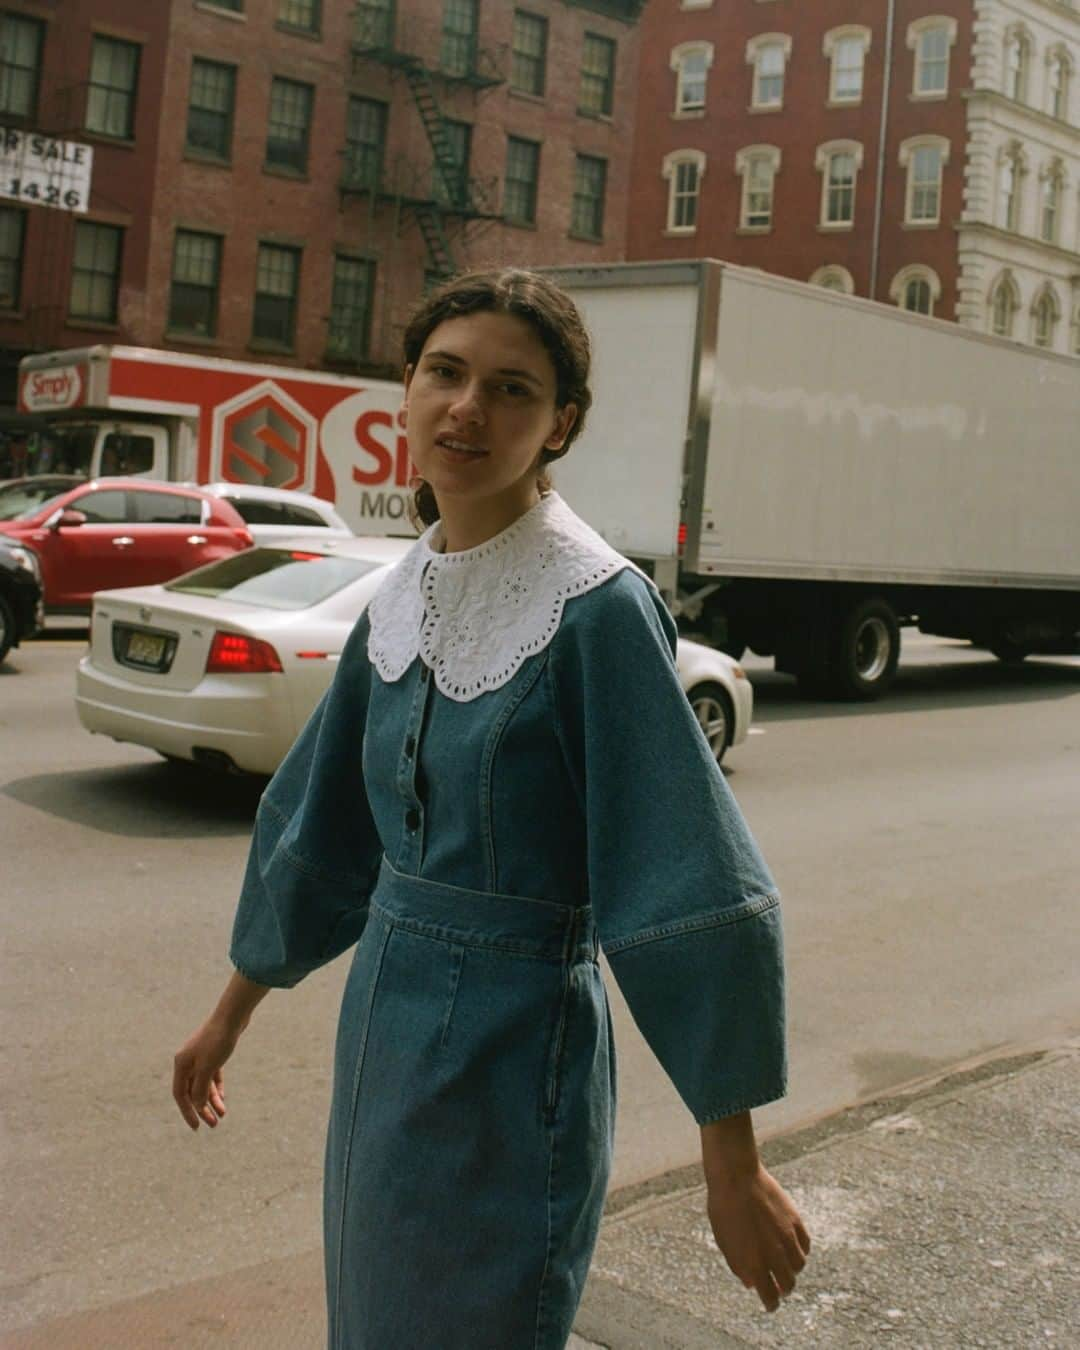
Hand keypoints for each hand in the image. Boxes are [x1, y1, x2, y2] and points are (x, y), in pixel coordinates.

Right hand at [172, 1015, 239, 1131]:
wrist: (232, 1015)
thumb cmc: (218, 1040)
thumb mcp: (208, 1067)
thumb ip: (201, 1088)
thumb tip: (198, 1106)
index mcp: (181, 1064)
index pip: (181, 1095)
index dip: (187, 1112)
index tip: (196, 1127)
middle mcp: (188, 1061)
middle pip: (193, 1091)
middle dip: (202, 1109)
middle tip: (213, 1125)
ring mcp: (200, 1057)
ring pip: (203, 1084)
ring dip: (211, 1100)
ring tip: (222, 1115)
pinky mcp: (213, 1053)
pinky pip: (211, 1076)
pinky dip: (216, 1087)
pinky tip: (222, 1099)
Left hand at [706, 1164, 809, 1311]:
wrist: (736, 1177)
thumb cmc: (723, 1208)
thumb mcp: (724, 1241)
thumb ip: (738, 1266)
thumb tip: (750, 1283)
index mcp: (754, 1263)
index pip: (770, 1297)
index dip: (771, 1304)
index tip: (770, 1304)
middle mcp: (775, 1254)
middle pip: (788, 1284)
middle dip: (783, 1288)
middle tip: (778, 1286)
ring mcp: (787, 1237)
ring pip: (799, 1266)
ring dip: (792, 1269)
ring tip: (783, 1264)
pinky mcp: (795, 1221)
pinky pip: (805, 1245)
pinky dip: (800, 1251)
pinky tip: (792, 1247)